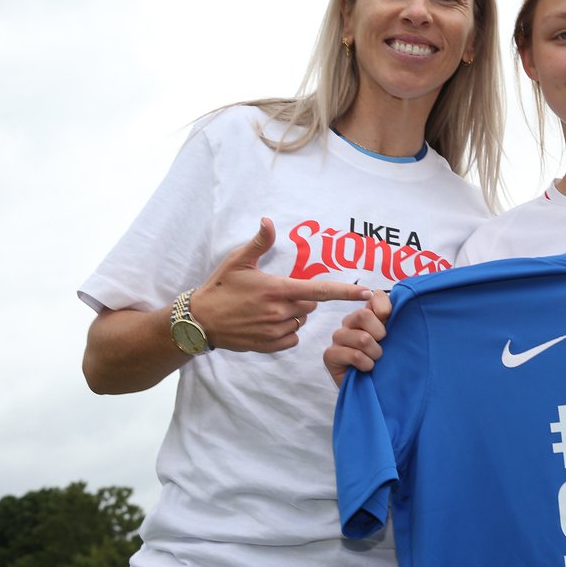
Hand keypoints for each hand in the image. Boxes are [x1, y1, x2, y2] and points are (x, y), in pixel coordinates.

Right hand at [192, 218, 371, 351]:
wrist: (199, 322)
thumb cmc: (219, 288)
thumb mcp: (237, 261)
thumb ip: (259, 242)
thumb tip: (268, 221)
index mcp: (277, 289)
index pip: (320, 291)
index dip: (346, 292)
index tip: (366, 293)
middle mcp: (280, 311)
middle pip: (311, 305)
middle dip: (303, 298)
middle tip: (279, 293)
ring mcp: (275, 331)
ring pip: (301, 321)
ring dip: (293, 315)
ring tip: (268, 309)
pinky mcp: (269, 345)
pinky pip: (292, 337)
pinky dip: (286, 331)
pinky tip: (267, 323)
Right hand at [324, 290, 392, 387]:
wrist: (374, 388)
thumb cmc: (385, 362)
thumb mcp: (393, 337)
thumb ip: (389, 315)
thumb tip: (378, 295)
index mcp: (365, 314)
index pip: (374, 297)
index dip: (385, 310)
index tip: (391, 324)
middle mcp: (349, 322)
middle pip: (364, 315)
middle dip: (380, 334)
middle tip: (382, 347)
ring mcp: (338, 338)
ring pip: (362, 338)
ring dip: (375, 353)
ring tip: (375, 361)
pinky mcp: (330, 355)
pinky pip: (354, 355)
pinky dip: (366, 364)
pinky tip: (367, 369)